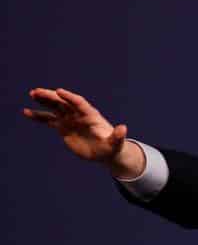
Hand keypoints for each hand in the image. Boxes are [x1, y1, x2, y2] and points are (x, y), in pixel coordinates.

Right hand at [23, 88, 143, 177]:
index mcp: (91, 116)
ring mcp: (70, 120)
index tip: (59, 91)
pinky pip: (48, 119)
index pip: (79, 103)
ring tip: (32, 94)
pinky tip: (26, 112)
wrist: (105, 153)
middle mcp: (79, 115)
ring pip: (55, 107)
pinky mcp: (63, 127)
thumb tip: (123, 129)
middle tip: (37, 91)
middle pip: (64, 102)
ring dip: (44, 101)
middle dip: (52, 96)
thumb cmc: (111, 148)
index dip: (70, 97)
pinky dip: (38, 116)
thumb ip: (118, 136)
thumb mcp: (116, 144)